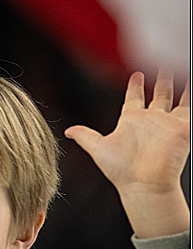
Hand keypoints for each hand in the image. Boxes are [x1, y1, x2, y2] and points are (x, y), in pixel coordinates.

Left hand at [65, 69, 190, 237]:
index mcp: (131, 121)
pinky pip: (189, 107)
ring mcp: (167, 123)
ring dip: (179, 84)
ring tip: (179, 66)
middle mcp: (150, 120)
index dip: (135, 86)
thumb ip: (85, 136)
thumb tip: (68, 131)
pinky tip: (190, 83)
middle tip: (163, 64)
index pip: (134, 98)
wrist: (143, 184)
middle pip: (158, 95)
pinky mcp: (182, 128)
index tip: (136, 73)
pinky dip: (190, 96)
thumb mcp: (98, 148)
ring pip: (176, 98)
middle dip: (161, 80)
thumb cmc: (121, 171)